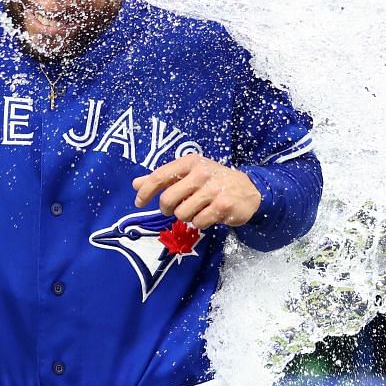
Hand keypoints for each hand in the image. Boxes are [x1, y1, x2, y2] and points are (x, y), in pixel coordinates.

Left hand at [131, 153, 261, 228]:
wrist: (249, 190)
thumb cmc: (213, 181)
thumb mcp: (189, 174)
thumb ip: (163, 179)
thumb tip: (136, 184)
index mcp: (190, 162)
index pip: (159, 176)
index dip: (145, 191)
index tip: (139, 203)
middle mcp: (201, 173)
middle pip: (168, 199)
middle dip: (168, 209)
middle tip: (176, 208)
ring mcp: (213, 189)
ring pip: (182, 213)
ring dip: (186, 216)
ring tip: (197, 209)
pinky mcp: (223, 206)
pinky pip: (199, 222)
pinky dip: (200, 222)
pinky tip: (209, 215)